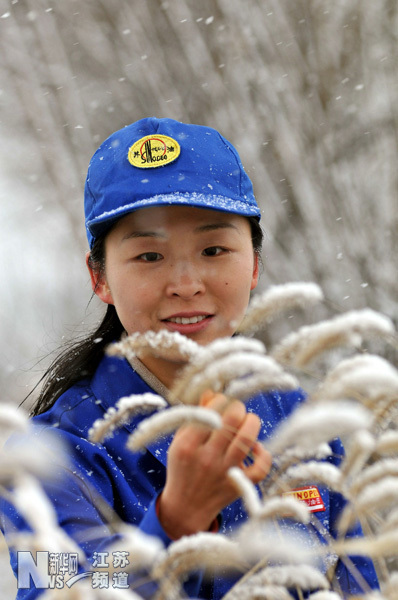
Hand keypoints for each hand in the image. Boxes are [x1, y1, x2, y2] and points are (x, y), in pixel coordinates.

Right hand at [158, 391, 271, 538]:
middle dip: (238, 408)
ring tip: (249, 420)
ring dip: (252, 423)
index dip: (221, 400)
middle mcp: (206, 459)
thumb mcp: (180, 441)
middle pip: (231, 421)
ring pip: (247, 440)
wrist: (185, 508)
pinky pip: (260, 468)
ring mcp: (224, 473)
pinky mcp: (239, 486)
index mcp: (187, 445)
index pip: (211, 412)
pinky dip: (263, 454)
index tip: (222, 401)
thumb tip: (212, 392)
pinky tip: (256, 448)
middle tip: (236, 410)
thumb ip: (196, 416)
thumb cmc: (183, 467)